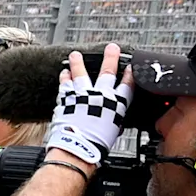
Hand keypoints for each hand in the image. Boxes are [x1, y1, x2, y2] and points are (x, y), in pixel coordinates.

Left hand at [47, 43, 133, 172]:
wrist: (77, 147)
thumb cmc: (96, 145)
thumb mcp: (113, 133)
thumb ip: (114, 122)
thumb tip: (115, 122)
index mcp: (116, 105)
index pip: (127, 85)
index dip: (130, 75)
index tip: (131, 66)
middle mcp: (101, 96)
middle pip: (107, 72)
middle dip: (111, 58)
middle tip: (112, 48)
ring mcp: (83, 95)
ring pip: (81, 74)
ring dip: (79, 63)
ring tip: (76, 54)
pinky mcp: (67, 98)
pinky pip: (65, 84)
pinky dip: (64, 78)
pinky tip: (64, 72)